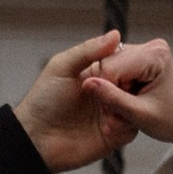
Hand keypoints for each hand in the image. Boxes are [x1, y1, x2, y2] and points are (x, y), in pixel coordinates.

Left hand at [12, 30, 128, 173]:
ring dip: (126, 108)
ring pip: (137, 107)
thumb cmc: (42, 101)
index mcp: (98, 73)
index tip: (128, 68)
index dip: (129, 64)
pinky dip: (123, 126)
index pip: (125, 62)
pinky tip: (106, 127)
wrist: (36, 139)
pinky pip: (131, 129)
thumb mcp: (62, 67)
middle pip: (135, 85)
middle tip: (119, 91)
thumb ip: (88, 50)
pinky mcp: (114, 135)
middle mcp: (108, 92)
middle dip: (131, 87)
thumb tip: (116, 34)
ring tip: (108, 110)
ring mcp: (112, 114)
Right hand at [83, 36, 172, 164]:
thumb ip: (113, 98)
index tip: (114, 113)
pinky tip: (128, 98)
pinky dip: (116, 86)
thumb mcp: (139, 114)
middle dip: (109, 90)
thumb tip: (87, 83)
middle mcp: (152, 47)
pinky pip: (115, 68)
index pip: (111, 67)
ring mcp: (146, 50)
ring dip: (112, 89)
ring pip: (108, 66)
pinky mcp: (140, 58)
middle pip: (108, 63)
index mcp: (156, 55)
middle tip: (120, 112)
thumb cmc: (171, 121)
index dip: (105, 91)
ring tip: (126, 107)